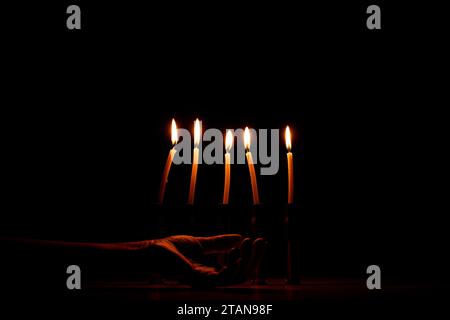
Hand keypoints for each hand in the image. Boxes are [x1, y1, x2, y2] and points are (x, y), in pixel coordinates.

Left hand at [150, 234, 265, 286]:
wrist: (157, 250)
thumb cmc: (174, 250)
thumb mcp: (202, 243)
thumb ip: (220, 243)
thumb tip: (238, 236)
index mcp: (214, 272)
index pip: (239, 268)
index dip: (250, 256)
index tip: (255, 240)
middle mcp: (213, 279)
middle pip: (242, 274)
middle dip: (254, 259)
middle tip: (261, 241)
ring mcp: (207, 282)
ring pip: (236, 277)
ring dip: (246, 260)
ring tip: (248, 243)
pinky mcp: (200, 280)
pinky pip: (223, 279)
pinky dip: (233, 266)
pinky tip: (236, 252)